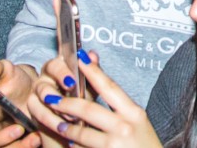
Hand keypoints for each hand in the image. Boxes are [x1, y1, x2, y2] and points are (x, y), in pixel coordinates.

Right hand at [0, 59, 40, 146]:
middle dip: (18, 147)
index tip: (18, 129)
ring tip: (40, 137)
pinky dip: (34, 147)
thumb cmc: (15, 82)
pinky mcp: (20, 146)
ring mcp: (6, 145)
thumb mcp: (8, 72)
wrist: (32, 90)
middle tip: (35, 138)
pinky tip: (44, 137)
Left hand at [28, 52, 162, 147]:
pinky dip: (74, 145)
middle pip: (89, 109)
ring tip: (57, 124)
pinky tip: (69, 144)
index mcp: (134, 112)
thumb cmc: (145, 145)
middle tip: (51, 98)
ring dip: (66, 128)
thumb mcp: (138, 121)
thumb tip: (100, 80)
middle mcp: (125, 126)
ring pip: (81, 132)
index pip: (110, 87)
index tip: (80, 57)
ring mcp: (114, 144)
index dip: (93, 71)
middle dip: (67, 103)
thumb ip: (120, 105)